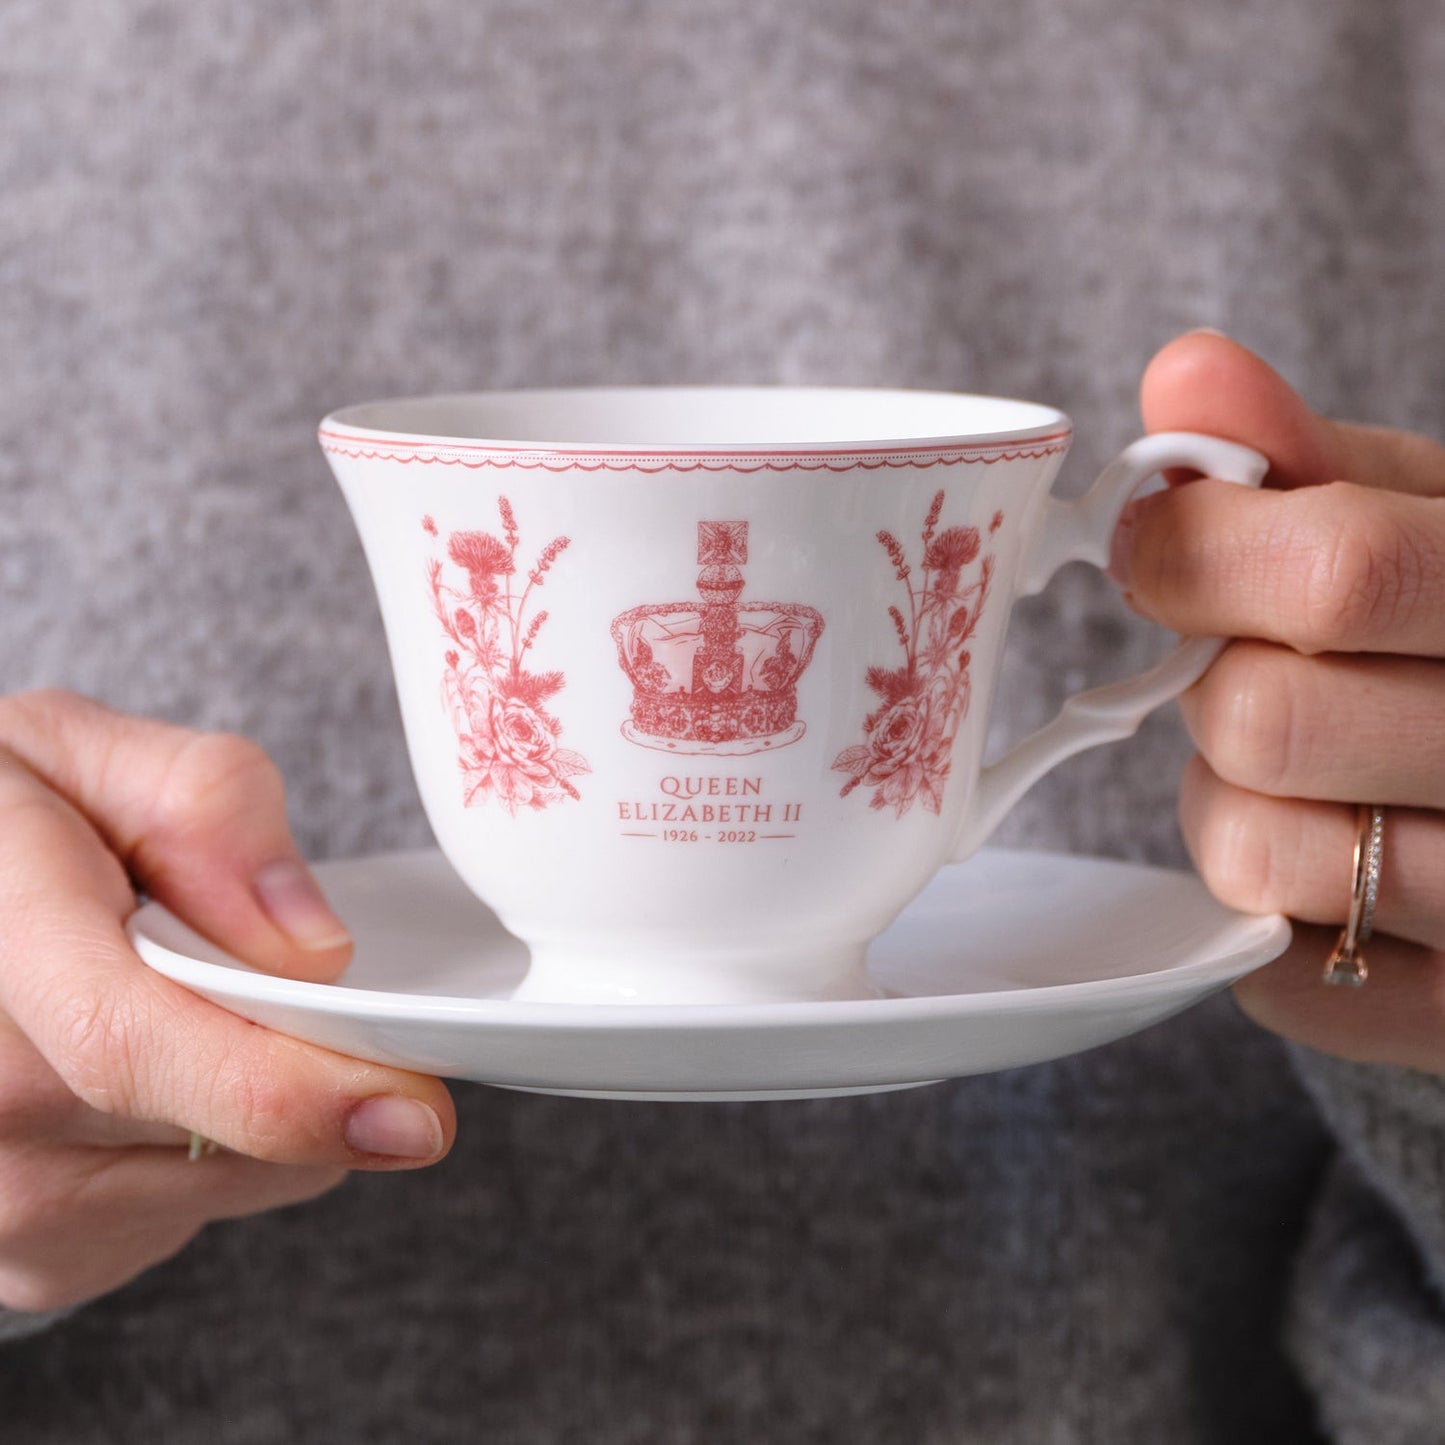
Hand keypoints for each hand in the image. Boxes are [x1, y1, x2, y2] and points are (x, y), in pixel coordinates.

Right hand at [0, 691, 455, 1312]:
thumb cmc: (5, 825)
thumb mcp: (85, 754)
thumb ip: (205, 811)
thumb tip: (313, 949)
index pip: (123, 1042)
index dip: (277, 1087)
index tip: (411, 1106)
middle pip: (206, 1123)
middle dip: (315, 1062)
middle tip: (335, 991)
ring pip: (228, 1179)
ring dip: (278, 1103)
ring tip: (220, 1008)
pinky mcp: (40, 1256)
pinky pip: (197, 1212)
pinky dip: (230, 1150)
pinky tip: (184, 1073)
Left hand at [1116, 331, 1444, 1072]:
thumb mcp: (1427, 518)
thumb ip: (1304, 456)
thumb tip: (1185, 376)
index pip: (1340, 573)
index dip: (1198, 552)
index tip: (1150, 544)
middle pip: (1265, 721)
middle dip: (1214, 683)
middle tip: (1251, 668)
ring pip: (1253, 853)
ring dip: (1232, 801)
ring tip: (1302, 772)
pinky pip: (1274, 974)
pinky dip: (1267, 910)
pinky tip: (1332, 857)